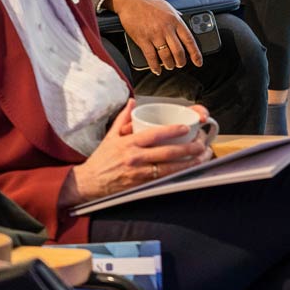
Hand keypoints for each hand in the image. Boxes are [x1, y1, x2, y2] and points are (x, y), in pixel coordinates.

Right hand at [62, 100, 211, 204]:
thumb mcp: (111, 136)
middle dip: (187, 149)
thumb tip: (133, 102)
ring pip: (168, 169)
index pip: (154, 135)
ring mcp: (138, 174)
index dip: (172, 131)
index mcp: (129, 143)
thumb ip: (123, 118)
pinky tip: (187, 173)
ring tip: (201, 159)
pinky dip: (175, 177)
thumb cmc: (101, 159)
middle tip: (201, 145)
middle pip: (166, 153)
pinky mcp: (139, 187)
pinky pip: (161, 181)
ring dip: (187, 164)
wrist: (88, 182)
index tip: (186, 128)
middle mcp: (135, 158)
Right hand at [111, 0, 200, 73]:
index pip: (189, 40)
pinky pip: (151, 57)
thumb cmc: (148, 3)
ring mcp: (154, 35)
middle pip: (178, 51)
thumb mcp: (167, 7)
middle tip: (180, 64)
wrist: (130, 0)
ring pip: (166, 56)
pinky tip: (157, 70)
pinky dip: (155, 66)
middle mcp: (166, 28)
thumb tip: (184, 22)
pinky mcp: (143, 39)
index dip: (195, 53)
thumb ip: (176, 17)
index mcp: (175, 20)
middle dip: (181, 62)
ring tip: (169, 66)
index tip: (198, 62)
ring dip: (169, 64)